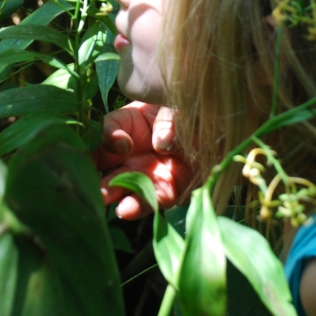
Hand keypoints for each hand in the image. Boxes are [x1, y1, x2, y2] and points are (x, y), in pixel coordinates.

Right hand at [95, 101, 192, 218]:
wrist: (223, 135)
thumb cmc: (195, 112)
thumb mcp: (180, 105)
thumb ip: (169, 118)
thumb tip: (162, 143)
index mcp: (130, 122)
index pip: (108, 129)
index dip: (109, 137)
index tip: (123, 145)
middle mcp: (130, 150)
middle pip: (103, 160)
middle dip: (94, 170)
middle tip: (91, 180)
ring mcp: (144, 172)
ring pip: (120, 184)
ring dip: (110, 192)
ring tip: (101, 199)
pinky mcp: (164, 190)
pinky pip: (149, 199)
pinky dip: (138, 205)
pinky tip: (127, 210)